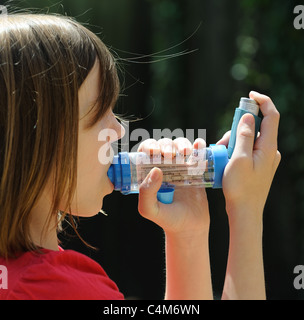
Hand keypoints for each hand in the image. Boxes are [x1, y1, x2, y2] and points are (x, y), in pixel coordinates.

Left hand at [137, 137, 209, 236]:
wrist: (190, 228)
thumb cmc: (167, 219)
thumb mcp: (150, 209)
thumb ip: (146, 192)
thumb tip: (155, 169)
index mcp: (149, 173)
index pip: (146, 152)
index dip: (149, 146)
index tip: (154, 152)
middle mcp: (164, 167)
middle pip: (164, 145)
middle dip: (167, 145)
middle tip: (170, 155)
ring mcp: (181, 167)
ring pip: (180, 146)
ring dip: (182, 144)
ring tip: (185, 153)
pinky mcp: (196, 170)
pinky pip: (197, 153)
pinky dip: (198, 145)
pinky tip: (199, 146)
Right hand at [217, 91, 280, 219]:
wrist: (245, 212)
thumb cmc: (241, 187)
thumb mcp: (239, 159)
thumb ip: (243, 136)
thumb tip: (248, 116)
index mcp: (268, 147)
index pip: (272, 116)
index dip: (263, 102)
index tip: (250, 95)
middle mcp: (270, 151)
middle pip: (255, 128)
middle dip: (237, 129)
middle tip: (222, 142)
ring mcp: (265, 159)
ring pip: (248, 140)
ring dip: (233, 142)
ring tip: (222, 157)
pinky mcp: (259, 166)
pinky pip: (247, 150)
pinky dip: (235, 151)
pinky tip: (226, 162)